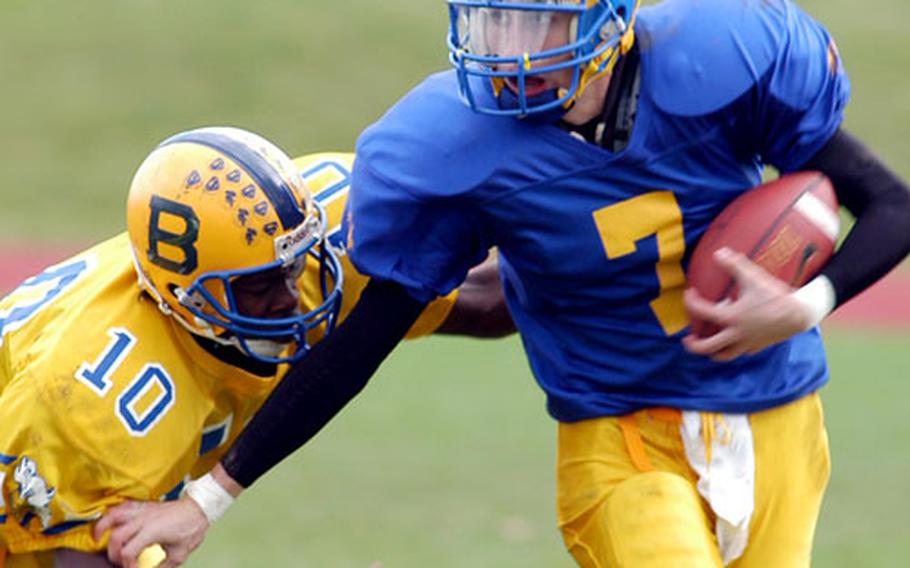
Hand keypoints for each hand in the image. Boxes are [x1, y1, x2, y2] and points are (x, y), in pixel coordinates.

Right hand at [94, 498, 208, 567]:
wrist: (200, 507)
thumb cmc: (192, 527)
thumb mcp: (179, 554)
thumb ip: (163, 566)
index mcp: (151, 531)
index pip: (128, 552)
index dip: (128, 566)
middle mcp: (143, 519)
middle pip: (116, 537)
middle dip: (113, 553)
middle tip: (120, 562)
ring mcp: (143, 510)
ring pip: (113, 515)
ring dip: (102, 527)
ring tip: (98, 538)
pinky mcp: (144, 505)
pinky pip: (123, 505)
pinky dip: (113, 513)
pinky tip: (111, 522)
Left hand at [682, 248, 811, 360]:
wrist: (801, 313)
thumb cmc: (776, 295)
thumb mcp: (754, 277)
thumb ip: (735, 264)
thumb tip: (718, 252)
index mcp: (731, 317)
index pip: (701, 311)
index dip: (690, 302)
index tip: (689, 294)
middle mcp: (736, 334)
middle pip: (708, 347)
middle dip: (694, 344)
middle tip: (687, 339)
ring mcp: (748, 342)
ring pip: (725, 355)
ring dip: (713, 351)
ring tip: (708, 345)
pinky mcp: (759, 346)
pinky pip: (741, 352)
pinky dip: (733, 348)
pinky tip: (733, 340)